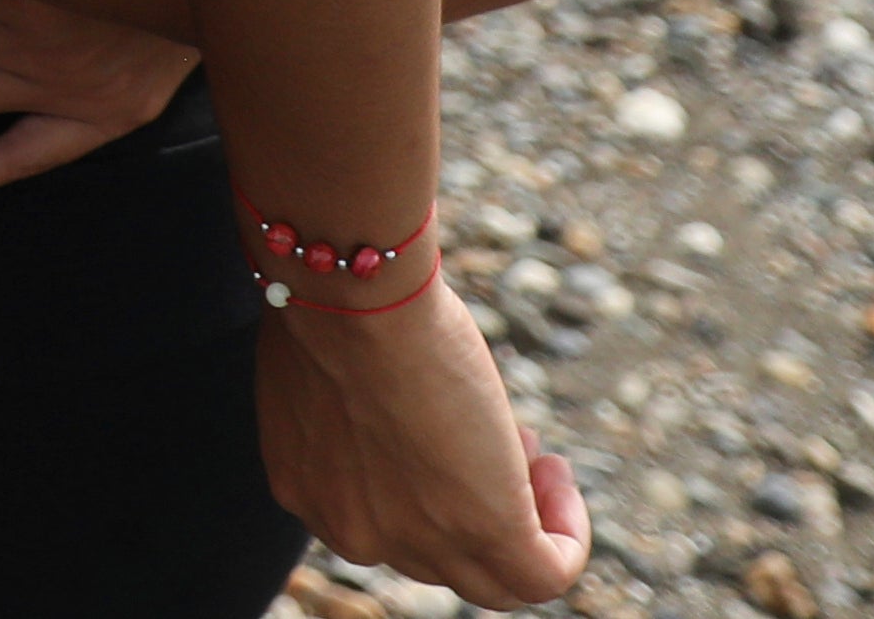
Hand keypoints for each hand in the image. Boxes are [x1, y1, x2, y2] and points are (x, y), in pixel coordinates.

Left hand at [253, 265, 584, 602]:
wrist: (355, 296)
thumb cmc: (337, 301)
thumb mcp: (327, 366)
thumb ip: (351, 409)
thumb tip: (394, 405)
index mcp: (308, 489)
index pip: (377, 525)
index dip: (426, 484)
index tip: (451, 432)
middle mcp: (354, 532)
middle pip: (436, 552)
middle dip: (476, 496)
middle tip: (506, 440)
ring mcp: (416, 540)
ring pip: (491, 577)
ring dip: (525, 519)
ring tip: (537, 456)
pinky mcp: (481, 531)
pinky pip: (540, 575)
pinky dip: (565, 537)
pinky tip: (559, 477)